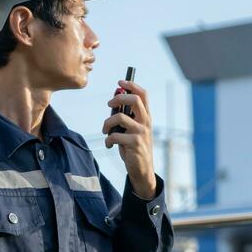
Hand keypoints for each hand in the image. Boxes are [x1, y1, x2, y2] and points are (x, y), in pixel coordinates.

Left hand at [103, 79, 156, 197]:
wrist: (142, 169)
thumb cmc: (134, 146)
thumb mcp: (131, 129)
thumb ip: (125, 115)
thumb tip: (115, 96)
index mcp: (146, 116)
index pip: (143, 94)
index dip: (132, 85)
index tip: (120, 82)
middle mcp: (146, 122)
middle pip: (134, 100)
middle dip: (118, 98)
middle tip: (109, 105)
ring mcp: (141, 132)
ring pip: (120, 117)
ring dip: (107, 123)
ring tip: (105, 131)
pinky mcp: (134, 143)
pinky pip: (115, 135)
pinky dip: (108, 140)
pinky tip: (109, 144)